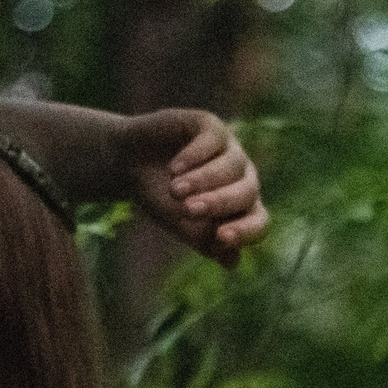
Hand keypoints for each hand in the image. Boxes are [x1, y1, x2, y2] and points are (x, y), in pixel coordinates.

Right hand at [120, 108, 267, 265]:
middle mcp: (242, 178)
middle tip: (188, 209)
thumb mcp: (177, 222)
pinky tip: (174, 167)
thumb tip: (232, 262)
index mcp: (242, 208)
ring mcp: (230, 149)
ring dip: (203, 180)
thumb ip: (202, 240)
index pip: (259, 222)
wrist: (128, 161)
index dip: (245, 231)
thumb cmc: (158, 196)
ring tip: (175, 190)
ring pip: (232, 166)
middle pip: (247, 193)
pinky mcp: (211, 125)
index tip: (222, 237)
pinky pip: (214, 140)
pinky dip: (195, 156)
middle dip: (219, 202)